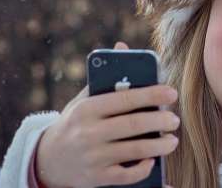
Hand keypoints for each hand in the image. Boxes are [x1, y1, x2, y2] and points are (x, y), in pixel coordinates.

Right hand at [35, 42, 179, 187]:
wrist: (47, 160)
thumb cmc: (75, 123)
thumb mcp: (82, 99)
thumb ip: (104, 77)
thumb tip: (122, 46)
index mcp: (87, 109)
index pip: (124, 99)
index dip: (151, 95)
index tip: (172, 93)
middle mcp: (88, 133)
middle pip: (132, 126)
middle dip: (159, 121)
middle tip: (175, 119)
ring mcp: (93, 157)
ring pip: (133, 151)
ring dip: (158, 146)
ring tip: (173, 141)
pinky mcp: (97, 178)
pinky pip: (126, 175)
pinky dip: (142, 169)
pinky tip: (153, 161)